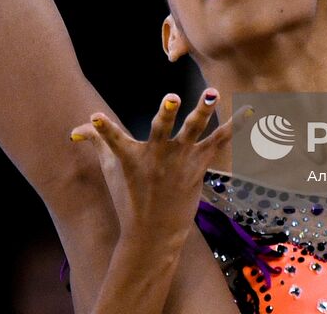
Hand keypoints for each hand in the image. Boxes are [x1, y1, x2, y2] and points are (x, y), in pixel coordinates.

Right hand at [70, 89, 250, 238]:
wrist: (153, 233)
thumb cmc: (129, 196)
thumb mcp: (111, 169)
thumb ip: (98, 142)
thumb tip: (77, 129)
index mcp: (130, 155)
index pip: (112, 139)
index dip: (102, 130)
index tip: (95, 118)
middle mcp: (156, 155)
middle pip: (161, 129)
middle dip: (167, 113)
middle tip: (172, 97)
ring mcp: (179, 159)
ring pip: (192, 130)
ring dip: (203, 111)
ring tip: (212, 93)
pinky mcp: (198, 165)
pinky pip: (218, 141)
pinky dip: (235, 125)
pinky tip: (250, 109)